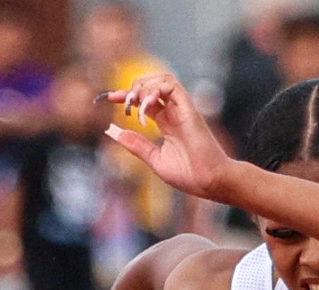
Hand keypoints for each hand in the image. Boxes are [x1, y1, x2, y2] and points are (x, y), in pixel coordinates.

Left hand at [101, 74, 235, 200]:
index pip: (145, 100)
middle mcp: (174, 112)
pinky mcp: (189, 109)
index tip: (109, 98)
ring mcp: (182, 109)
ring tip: (134, 104)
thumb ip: (135, 144)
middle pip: (153, 84)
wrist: (210, 181)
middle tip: (123, 102)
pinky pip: (172, 86)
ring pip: (163, 79)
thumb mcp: (154, 159)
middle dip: (134, 88)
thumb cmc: (188, 174)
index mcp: (167, 122)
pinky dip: (155, 90)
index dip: (127, 96)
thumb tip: (111, 131)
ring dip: (144, 87)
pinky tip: (146, 107)